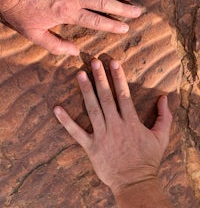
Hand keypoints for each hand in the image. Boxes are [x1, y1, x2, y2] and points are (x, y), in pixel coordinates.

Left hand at [0, 0, 141, 54]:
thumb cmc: (18, 9)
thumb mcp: (33, 34)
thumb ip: (55, 45)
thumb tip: (74, 53)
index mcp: (68, 14)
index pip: (97, 21)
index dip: (113, 25)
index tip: (126, 28)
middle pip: (104, 3)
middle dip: (123, 8)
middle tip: (138, 11)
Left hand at [54, 59, 171, 193]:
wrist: (135, 183)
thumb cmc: (148, 159)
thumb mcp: (161, 137)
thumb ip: (165, 116)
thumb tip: (164, 98)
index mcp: (131, 122)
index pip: (124, 94)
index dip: (118, 77)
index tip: (113, 63)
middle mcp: (115, 125)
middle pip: (106, 97)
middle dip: (101, 78)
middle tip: (94, 62)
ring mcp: (102, 135)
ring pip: (92, 109)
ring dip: (86, 91)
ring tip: (80, 74)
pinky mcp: (91, 147)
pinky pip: (77, 133)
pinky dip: (66, 121)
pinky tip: (57, 109)